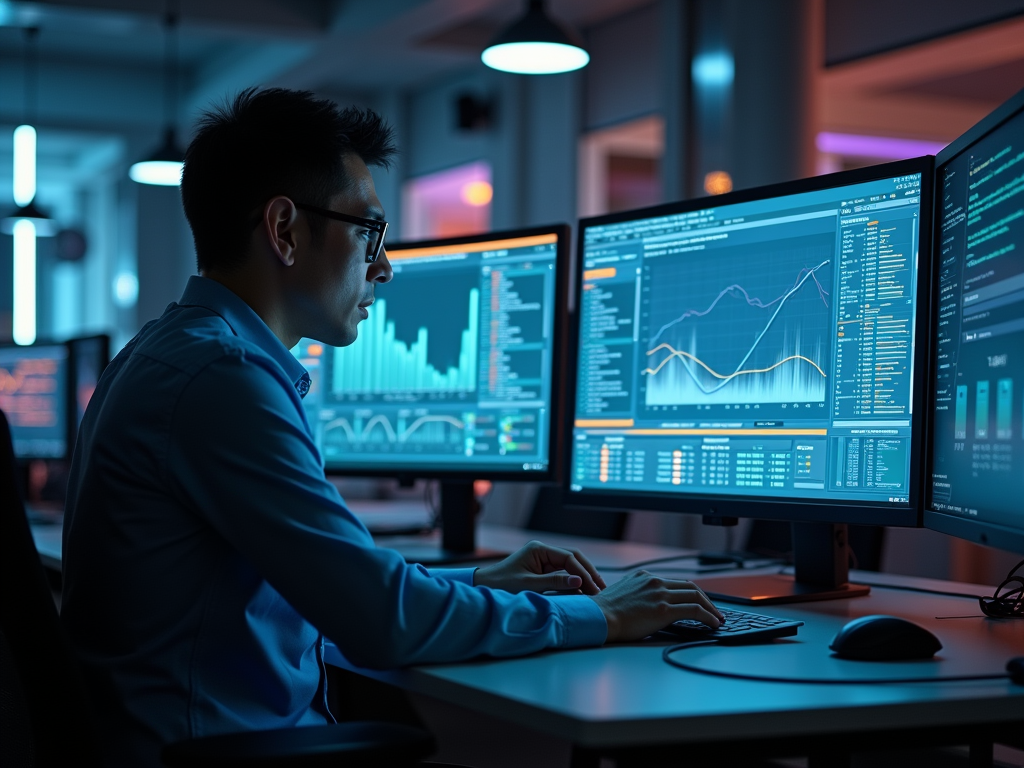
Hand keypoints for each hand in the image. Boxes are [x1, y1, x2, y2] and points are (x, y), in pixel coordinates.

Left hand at [473, 540, 606, 595]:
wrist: (484, 588)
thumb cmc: (501, 585)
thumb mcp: (529, 585)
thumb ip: (554, 582)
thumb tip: (579, 580)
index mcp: (539, 549)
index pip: (569, 558)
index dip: (583, 572)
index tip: (593, 587)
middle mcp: (543, 552)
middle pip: (573, 558)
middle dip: (588, 572)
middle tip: (601, 588)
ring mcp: (543, 560)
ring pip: (571, 566)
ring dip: (583, 577)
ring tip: (597, 591)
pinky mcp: (543, 570)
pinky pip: (563, 573)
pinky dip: (574, 582)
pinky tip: (584, 592)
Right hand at [591, 570, 723, 641]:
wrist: (598, 618)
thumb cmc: (604, 613)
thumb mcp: (622, 595)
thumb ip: (637, 594)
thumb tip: (646, 606)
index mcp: (644, 577)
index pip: (675, 582)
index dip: (690, 593)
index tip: (698, 602)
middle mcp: (654, 581)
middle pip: (689, 586)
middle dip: (705, 599)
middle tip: (713, 610)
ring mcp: (660, 594)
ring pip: (696, 596)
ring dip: (710, 608)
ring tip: (717, 618)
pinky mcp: (664, 609)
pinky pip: (695, 610)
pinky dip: (708, 616)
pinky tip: (713, 624)